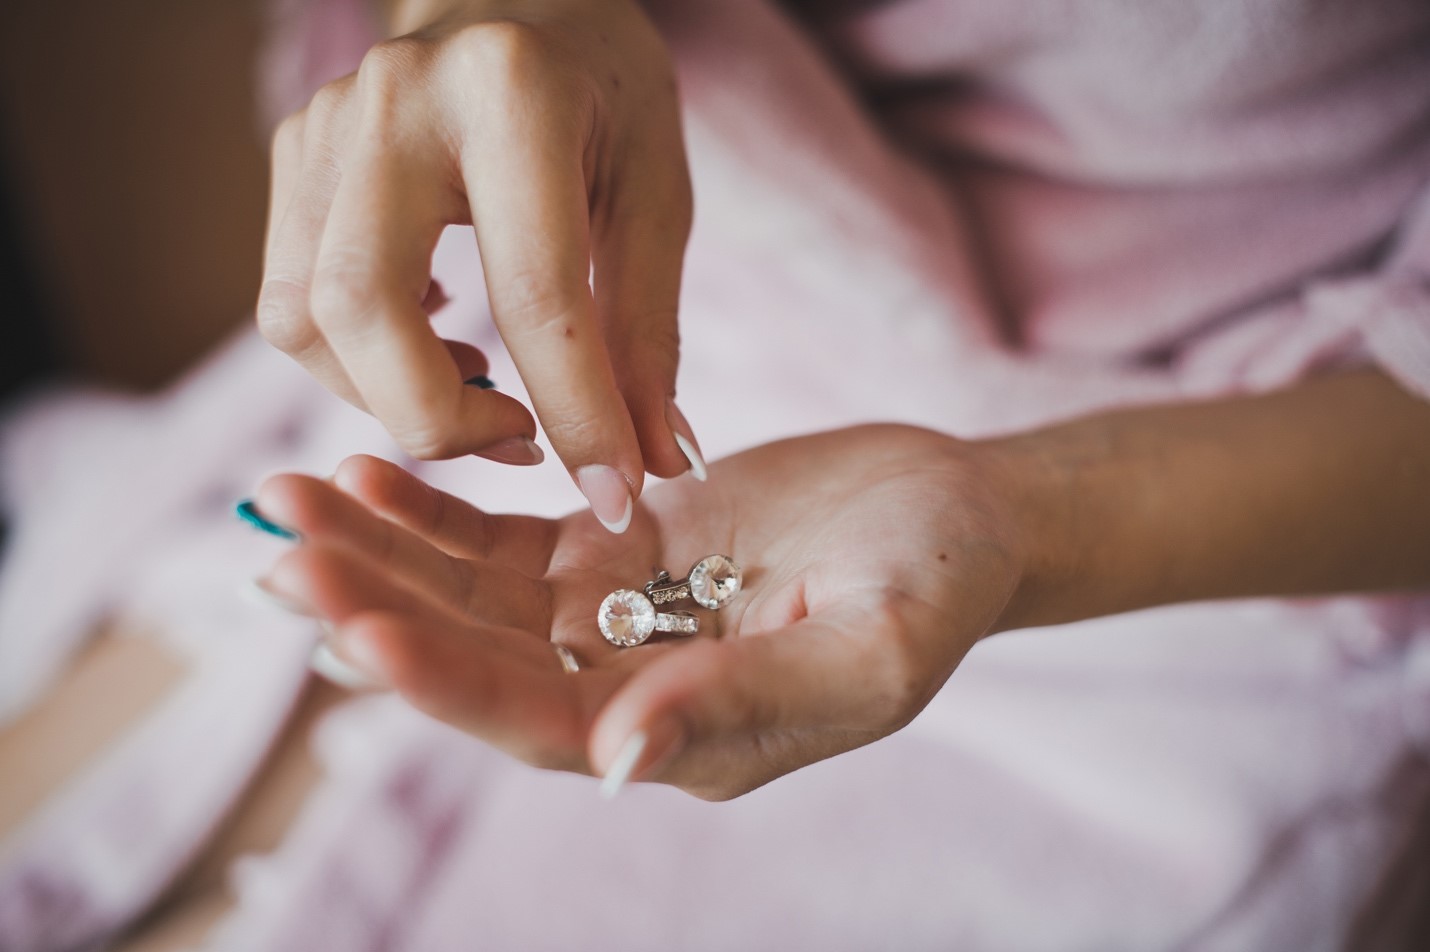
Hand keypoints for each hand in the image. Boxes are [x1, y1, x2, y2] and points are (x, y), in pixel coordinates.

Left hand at [253, 425, 1026, 799]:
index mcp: (679, 735)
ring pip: (467, 598)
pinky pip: (498, 540)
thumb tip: (614, 765)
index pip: (537, 721)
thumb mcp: (871, 649)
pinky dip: (431, 513)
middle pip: (474, 659)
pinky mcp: (608, 549)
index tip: (359, 628)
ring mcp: (609, 617)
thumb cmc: (937, 584)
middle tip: (284, 549)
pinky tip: (367, 474)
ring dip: (380, 556)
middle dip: (376, 607)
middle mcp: (623, 689)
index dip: (447, 682)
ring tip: (293, 500)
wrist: (953, 512)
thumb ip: (752, 703)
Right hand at [257, 0, 696, 530]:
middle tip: (518, 442)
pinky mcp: (290, 158)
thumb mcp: (653, 196)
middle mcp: (392, 101)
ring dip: (388, 396)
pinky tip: (435, 344)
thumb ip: (647, 333)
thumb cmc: (604, 93)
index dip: (576, 414)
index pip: (532, 293)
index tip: (615, 494)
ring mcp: (322, 125)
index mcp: (509, 93)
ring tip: (482, 393)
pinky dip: (356, 361)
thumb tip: (656, 465)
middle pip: (360, 309)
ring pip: (303, 320)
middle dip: (436, 419)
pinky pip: (289, 304)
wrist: (518, 0)